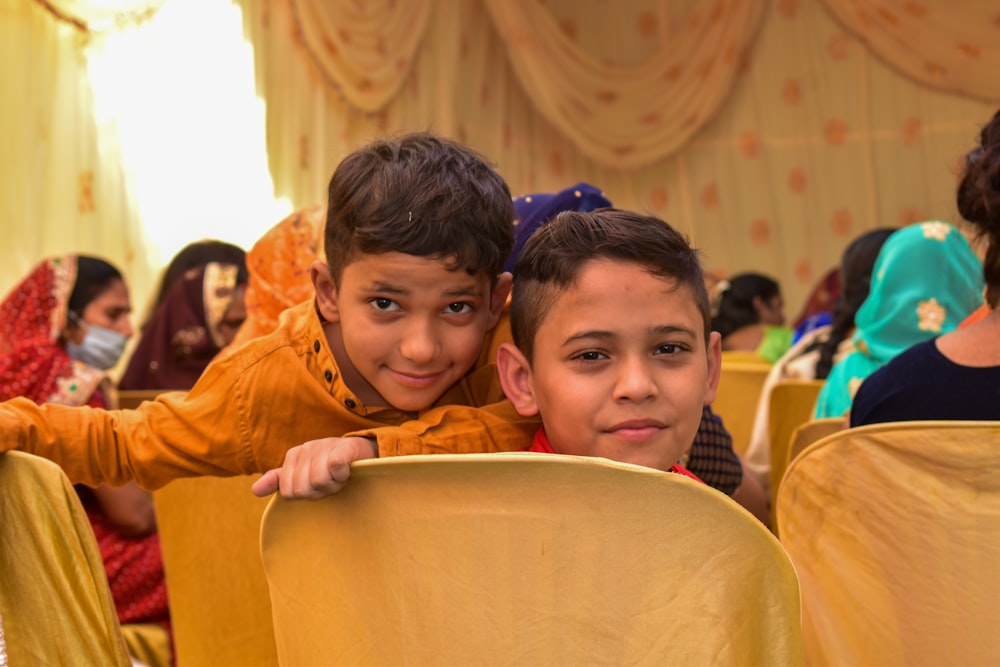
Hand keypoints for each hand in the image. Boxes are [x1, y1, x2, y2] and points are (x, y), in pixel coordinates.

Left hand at [251, 436, 377, 498]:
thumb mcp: (303, 473)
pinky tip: (348, 471)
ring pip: (318, 481)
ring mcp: (324, 446)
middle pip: (302, 489)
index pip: (288, 492)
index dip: (306, 495)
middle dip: (320, 492)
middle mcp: (306, 449)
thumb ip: (279, 481)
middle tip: (332, 482)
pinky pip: (334, 468)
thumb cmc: (332, 466)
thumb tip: (254, 490)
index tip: (318, 486)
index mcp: (293, 456)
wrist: (364, 452)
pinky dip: (342, 475)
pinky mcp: (343, 447)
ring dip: (334, 485)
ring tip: (340, 477)